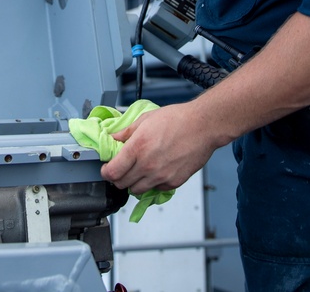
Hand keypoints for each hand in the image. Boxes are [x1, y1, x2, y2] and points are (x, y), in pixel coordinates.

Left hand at [101, 103, 216, 194]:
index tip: (106, 168)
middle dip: (117, 177)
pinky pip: (155, 189)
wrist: (203, 126)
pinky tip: (155, 171)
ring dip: (133, 182)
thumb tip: (113, 139)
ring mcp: (161, 176)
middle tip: (120, 169)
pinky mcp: (174, 182)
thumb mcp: (146, 119)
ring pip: (137, 190)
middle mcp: (148, 165)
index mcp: (138, 148)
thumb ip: (126, 132)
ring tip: (138, 170)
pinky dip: (151, 183)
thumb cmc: (177, 119)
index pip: (112, 172)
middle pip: (122, 184)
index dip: (105, 172)